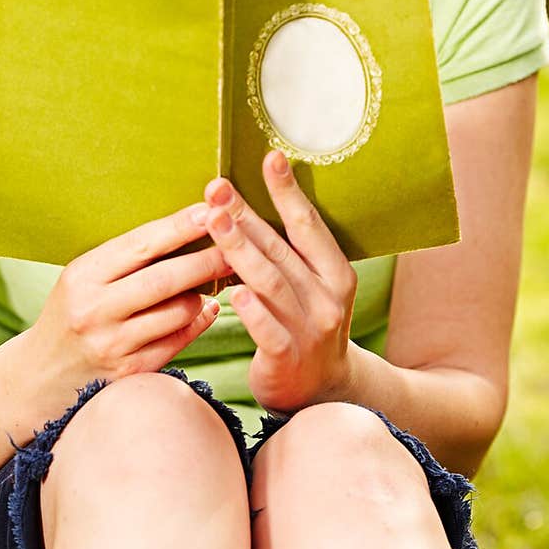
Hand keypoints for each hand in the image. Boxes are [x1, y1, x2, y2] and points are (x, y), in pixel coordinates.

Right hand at [31, 203, 230, 393]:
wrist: (39, 376)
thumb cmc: (71, 312)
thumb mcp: (82, 277)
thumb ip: (124, 259)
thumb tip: (185, 228)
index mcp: (83, 275)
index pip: (141, 244)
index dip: (181, 226)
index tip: (213, 210)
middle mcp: (95, 309)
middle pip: (165, 279)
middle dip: (208, 259)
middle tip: (238, 245)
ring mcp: (111, 345)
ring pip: (178, 311)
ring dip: (203, 293)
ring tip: (217, 279)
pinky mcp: (128, 373)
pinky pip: (178, 342)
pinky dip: (198, 322)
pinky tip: (206, 309)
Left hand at [202, 150, 357, 413]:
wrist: (323, 391)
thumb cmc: (304, 325)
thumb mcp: (308, 286)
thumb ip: (286, 253)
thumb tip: (243, 205)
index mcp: (335, 273)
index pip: (308, 225)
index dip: (288, 191)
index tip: (270, 157)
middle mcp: (328, 297)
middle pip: (281, 249)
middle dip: (246, 215)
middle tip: (217, 188)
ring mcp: (310, 329)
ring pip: (271, 283)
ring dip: (241, 250)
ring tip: (214, 222)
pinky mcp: (289, 358)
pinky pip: (269, 330)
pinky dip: (252, 311)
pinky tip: (231, 292)